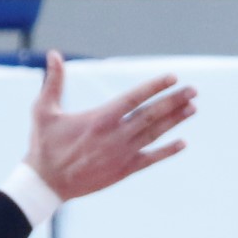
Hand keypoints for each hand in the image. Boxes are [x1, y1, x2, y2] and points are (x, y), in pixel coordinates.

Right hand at [26, 53, 196, 200]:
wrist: (47, 184)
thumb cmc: (44, 145)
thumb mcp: (43, 110)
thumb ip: (53, 82)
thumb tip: (53, 54)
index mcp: (100, 118)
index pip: (134, 98)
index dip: (155, 87)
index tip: (173, 77)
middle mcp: (116, 136)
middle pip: (151, 114)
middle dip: (174, 100)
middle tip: (193, 90)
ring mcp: (122, 154)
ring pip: (154, 134)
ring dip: (175, 121)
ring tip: (193, 108)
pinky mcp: (124, 170)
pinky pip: (151, 159)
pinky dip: (167, 151)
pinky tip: (183, 143)